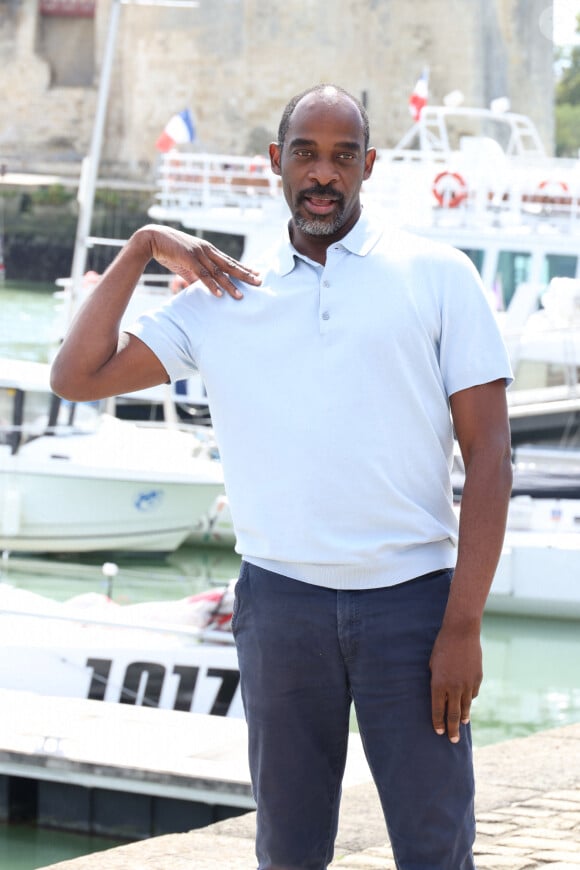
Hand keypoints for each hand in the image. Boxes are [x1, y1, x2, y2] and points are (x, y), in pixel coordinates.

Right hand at [142, 224, 260, 298]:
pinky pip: (203, 274)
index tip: (256, 273)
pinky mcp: (189, 258)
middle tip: (259, 282)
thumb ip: (196, 275)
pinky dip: (212, 285)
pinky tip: (220, 294)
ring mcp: (198, 254)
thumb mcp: (187, 263)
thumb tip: (203, 287)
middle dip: (245, 274)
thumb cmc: (169, 250)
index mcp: (207, 250)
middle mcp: (206, 250)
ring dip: (230, 284)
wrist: (152, 238)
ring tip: (241, 295)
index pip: (229, 260)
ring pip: (218, 272)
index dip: (243, 267)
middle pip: (229, 265)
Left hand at [429, 621, 481, 742]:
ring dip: (463, 716)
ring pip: (466, 706)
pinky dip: (470, 699)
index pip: (438, 710)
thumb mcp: (433, 664)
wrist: (461, 633)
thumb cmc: (442, 646)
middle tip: (452, 740)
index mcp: (438, 684)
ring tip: (461, 725)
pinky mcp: (477, 679)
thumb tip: (440, 694)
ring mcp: (467, 684)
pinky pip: (473, 693)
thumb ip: (436, 680)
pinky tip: (468, 703)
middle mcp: (453, 687)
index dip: (438, 723)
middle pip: (453, 714)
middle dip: (452, 729)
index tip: (438, 732)